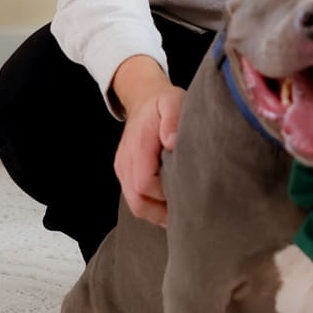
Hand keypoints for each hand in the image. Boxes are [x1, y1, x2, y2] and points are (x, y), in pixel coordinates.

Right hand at [112, 64, 184, 226]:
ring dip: (158, 214)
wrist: (143, 99)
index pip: (145, 184)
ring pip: (136, 205)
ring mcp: (124, 169)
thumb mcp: (173, 101)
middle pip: (138, 202)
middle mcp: (126, 161)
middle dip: (163, 211)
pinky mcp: (125, 174)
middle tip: (189, 211)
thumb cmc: (163, 102)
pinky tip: (171, 208)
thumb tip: (172, 142)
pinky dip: (153, 208)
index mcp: (138, 146)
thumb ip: (173, 118)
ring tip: (182, 214)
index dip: (165, 194)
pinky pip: (135, 200)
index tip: (188, 191)